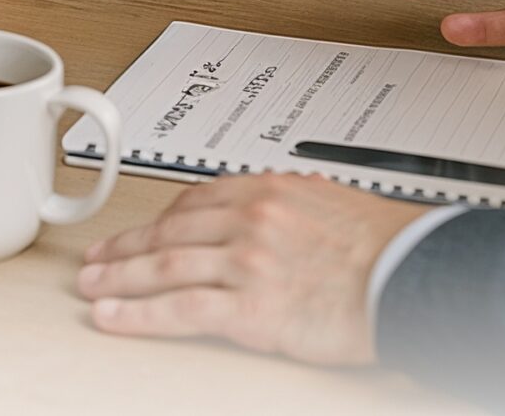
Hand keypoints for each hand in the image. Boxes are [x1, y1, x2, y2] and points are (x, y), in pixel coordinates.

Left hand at [79, 174, 422, 364]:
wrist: (413, 274)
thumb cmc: (386, 245)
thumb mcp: (330, 203)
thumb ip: (289, 206)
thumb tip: (274, 212)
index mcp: (267, 190)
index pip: (195, 200)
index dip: (159, 219)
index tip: (140, 229)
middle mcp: (249, 219)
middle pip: (169, 231)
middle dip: (126, 246)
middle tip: (96, 257)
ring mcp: (245, 262)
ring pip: (164, 267)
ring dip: (120, 277)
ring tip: (92, 286)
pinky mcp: (250, 307)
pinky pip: (179, 309)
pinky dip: (138, 313)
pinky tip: (113, 316)